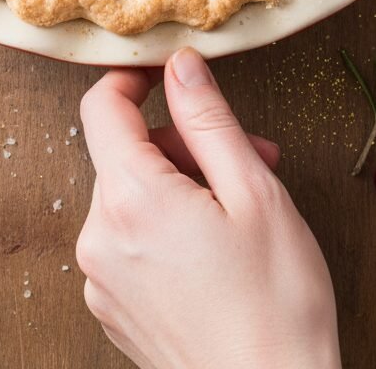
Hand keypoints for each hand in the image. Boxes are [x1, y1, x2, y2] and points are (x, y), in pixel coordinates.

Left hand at [77, 47, 340, 368]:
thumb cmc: (275, 305)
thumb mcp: (254, 192)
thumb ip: (208, 119)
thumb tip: (181, 64)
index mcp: (130, 199)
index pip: (101, 107)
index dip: (132, 77)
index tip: (167, 72)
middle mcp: (100, 238)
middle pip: (125, 155)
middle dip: (186, 143)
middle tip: (252, 155)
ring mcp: (102, 280)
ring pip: (131, 198)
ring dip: (182, 186)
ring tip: (245, 210)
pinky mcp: (114, 310)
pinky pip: (131, 241)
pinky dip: (169, 227)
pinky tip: (220, 249)